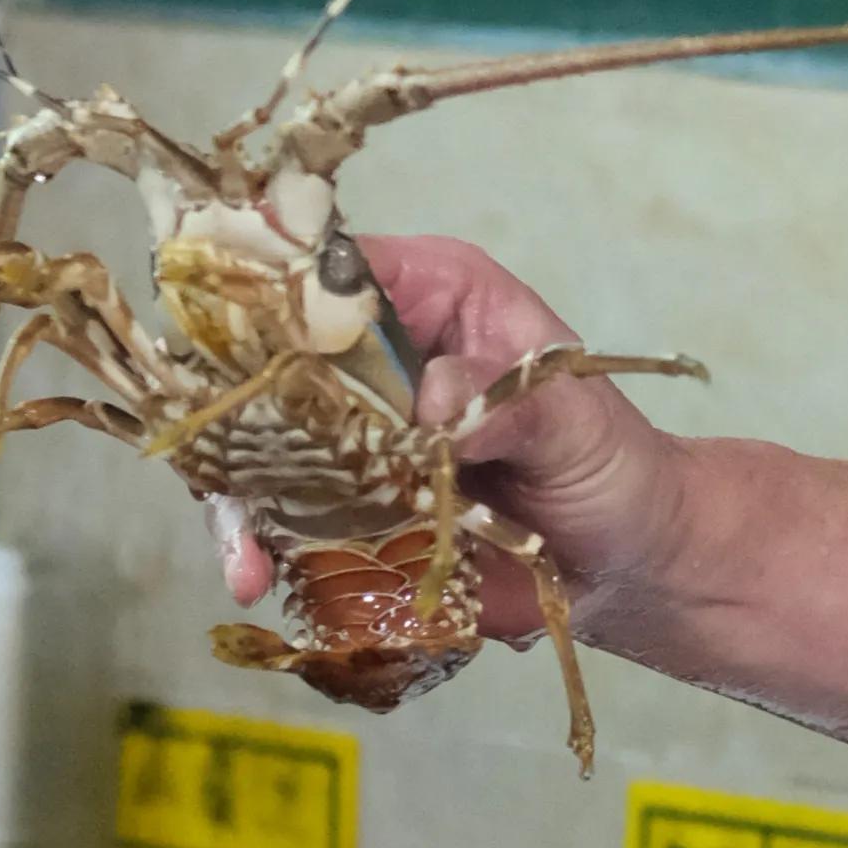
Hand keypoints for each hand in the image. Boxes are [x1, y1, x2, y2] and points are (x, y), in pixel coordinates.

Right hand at [216, 228, 691, 642]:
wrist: (621, 561)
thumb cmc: (609, 463)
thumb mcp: (577, 422)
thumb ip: (513, 404)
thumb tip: (433, 400)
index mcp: (432, 295)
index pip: (334, 268)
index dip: (280, 298)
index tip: (245, 350)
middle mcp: (374, 356)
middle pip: (270, 356)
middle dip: (237, 408)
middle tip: (225, 466)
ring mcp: (349, 434)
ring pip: (259, 442)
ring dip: (239, 493)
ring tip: (245, 556)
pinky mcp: (342, 506)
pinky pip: (280, 516)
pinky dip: (260, 546)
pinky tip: (256, 579)